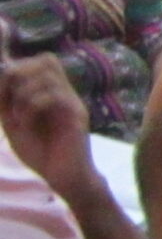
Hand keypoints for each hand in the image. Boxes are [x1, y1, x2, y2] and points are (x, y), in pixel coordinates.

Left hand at [0, 56, 103, 201]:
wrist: (63, 178)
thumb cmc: (41, 154)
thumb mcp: (13, 125)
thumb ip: (6, 102)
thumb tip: (1, 77)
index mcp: (51, 93)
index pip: (42, 60)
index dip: (19, 67)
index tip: (4, 93)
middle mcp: (65, 93)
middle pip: (47, 60)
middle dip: (20, 74)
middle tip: (9, 100)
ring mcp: (72, 102)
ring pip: (47, 75)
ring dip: (23, 93)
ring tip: (17, 116)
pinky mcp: (77, 115)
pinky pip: (53, 96)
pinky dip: (31, 106)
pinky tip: (25, 123)